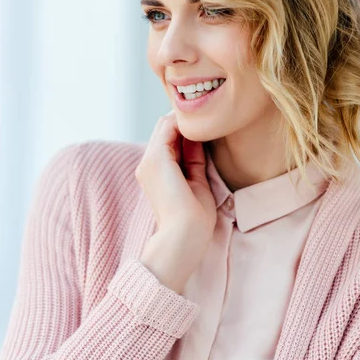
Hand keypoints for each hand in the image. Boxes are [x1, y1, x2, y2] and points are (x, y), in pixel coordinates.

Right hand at [135, 110, 217, 242]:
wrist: (185, 236)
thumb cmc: (194, 219)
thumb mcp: (196, 181)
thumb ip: (194, 160)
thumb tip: (198, 139)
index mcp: (156, 174)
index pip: (168, 140)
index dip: (188, 132)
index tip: (210, 130)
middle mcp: (148, 165)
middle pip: (164, 129)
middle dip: (186, 124)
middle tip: (210, 124)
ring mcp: (149, 161)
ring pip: (164, 125)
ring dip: (186, 122)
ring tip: (208, 125)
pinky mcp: (156, 158)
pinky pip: (167, 127)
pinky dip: (184, 124)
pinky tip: (202, 128)